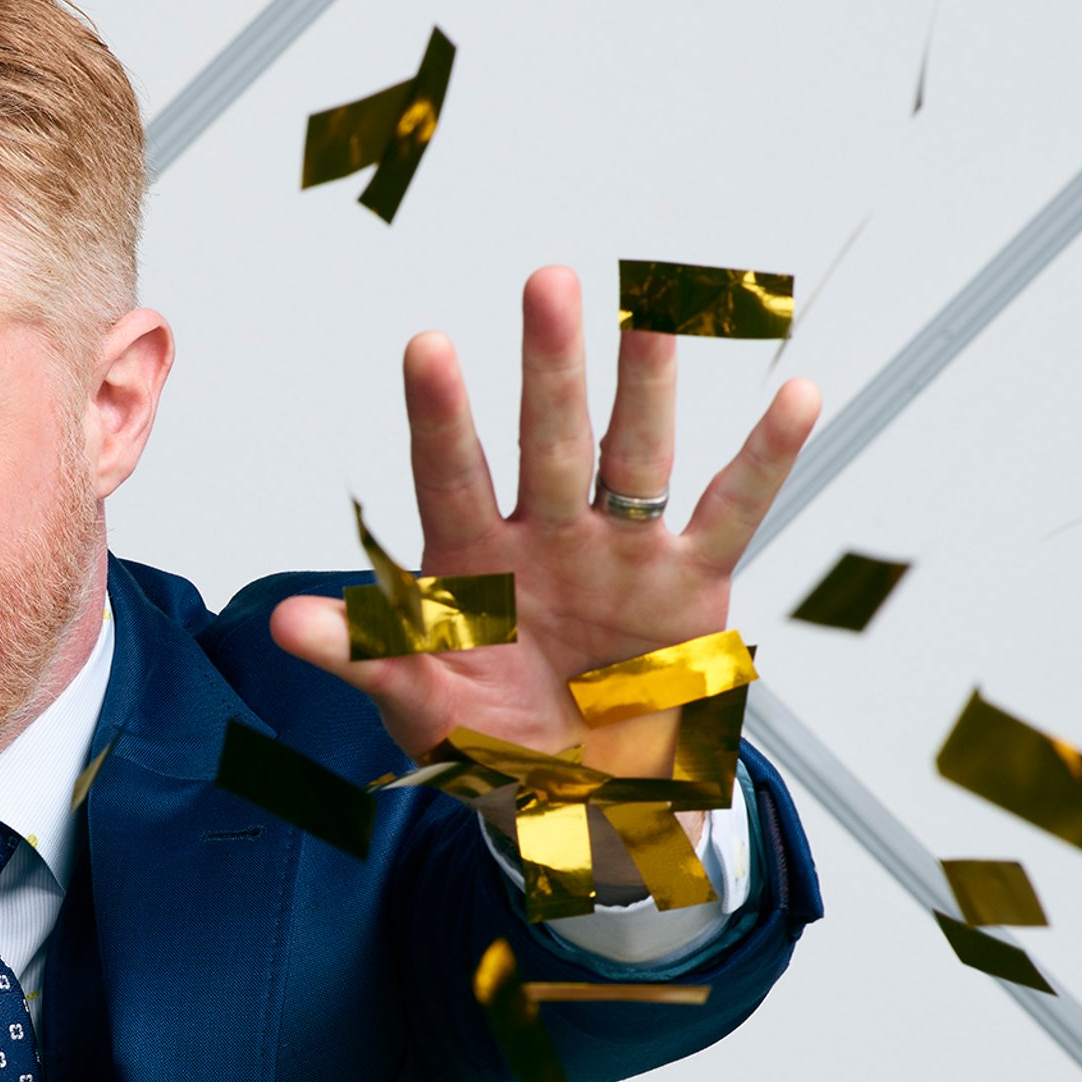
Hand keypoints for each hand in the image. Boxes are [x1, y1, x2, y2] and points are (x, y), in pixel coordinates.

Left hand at [268, 265, 818, 776]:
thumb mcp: (421, 705)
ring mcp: (620, 551)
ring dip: (645, 385)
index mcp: (469, 561)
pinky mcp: (691, 580)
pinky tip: (797, 394)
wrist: (581, 799)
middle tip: (550, 283)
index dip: (442, 416)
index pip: (449, 475)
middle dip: (549, 367)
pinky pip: (732, 509)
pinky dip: (767, 456)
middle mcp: (545, 535)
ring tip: (658, 311)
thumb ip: (366, 656)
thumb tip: (284, 623)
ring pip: (634, 454)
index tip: (431, 347)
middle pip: (547, 440)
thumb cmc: (492, 741)